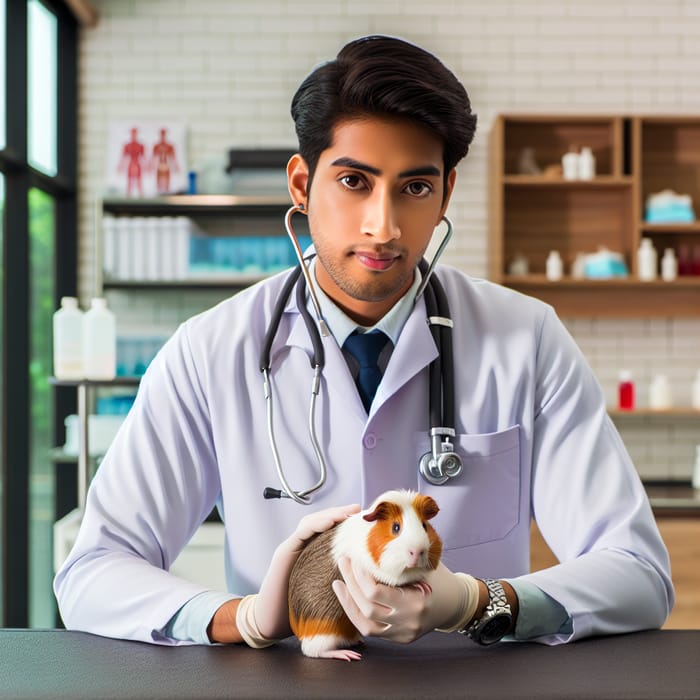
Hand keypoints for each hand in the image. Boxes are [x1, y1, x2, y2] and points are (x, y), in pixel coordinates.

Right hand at [233, 503, 359, 646]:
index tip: (366, 520)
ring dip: (331, 514)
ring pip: (313, 522)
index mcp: (314, 557)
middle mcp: (303, 549)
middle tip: (359, 509)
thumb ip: (342, 613)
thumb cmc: (299, 616)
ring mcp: (293, 548)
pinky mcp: (284, 552)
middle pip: (323, 522)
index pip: (331, 533)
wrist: (270, 624)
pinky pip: (301, 532)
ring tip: (347, 512)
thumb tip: (362, 636)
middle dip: (341, 514)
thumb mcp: (327, 609)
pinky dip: (316, 524)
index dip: (347, 525)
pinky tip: (330, 521)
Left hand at [331, 559, 479, 643]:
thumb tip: (375, 531)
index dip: (359, 576)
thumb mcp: (424, 563)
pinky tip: (349, 599)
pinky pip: (372, 632)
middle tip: (343, 562)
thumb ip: (403, 555)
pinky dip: (357, 615)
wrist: (456, 602)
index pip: (376, 592)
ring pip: (365, 624)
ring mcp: (404, 633)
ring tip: (338, 584)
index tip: (353, 558)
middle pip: (367, 607)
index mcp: (416, 600)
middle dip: (350, 584)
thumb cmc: (439, 577)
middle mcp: (409, 621)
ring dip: (348, 603)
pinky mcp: (400, 638)